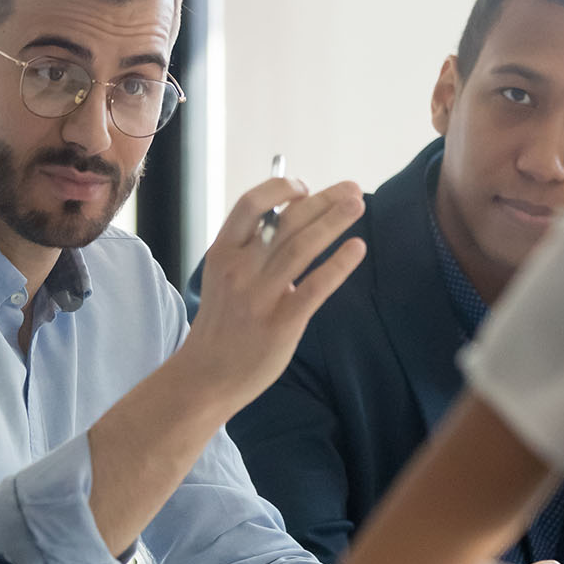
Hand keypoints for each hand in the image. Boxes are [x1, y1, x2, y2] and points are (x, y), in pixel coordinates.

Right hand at [176, 176, 365, 408]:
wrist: (206, 375)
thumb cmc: (222, 322)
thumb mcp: (223, 277)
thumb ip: (251, 250)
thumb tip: (294, 218)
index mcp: (223, 252)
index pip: (250, 204)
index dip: (280, 188)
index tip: (304, 188)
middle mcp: (240, 269)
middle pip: (286, 221)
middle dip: (322, 200)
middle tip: (352, 188)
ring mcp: (260, 296)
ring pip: (302, 246)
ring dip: (333, 221)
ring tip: (358, 204)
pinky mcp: (281, 322)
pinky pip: (315, 287)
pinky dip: (338, 264)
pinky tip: (357, 248)